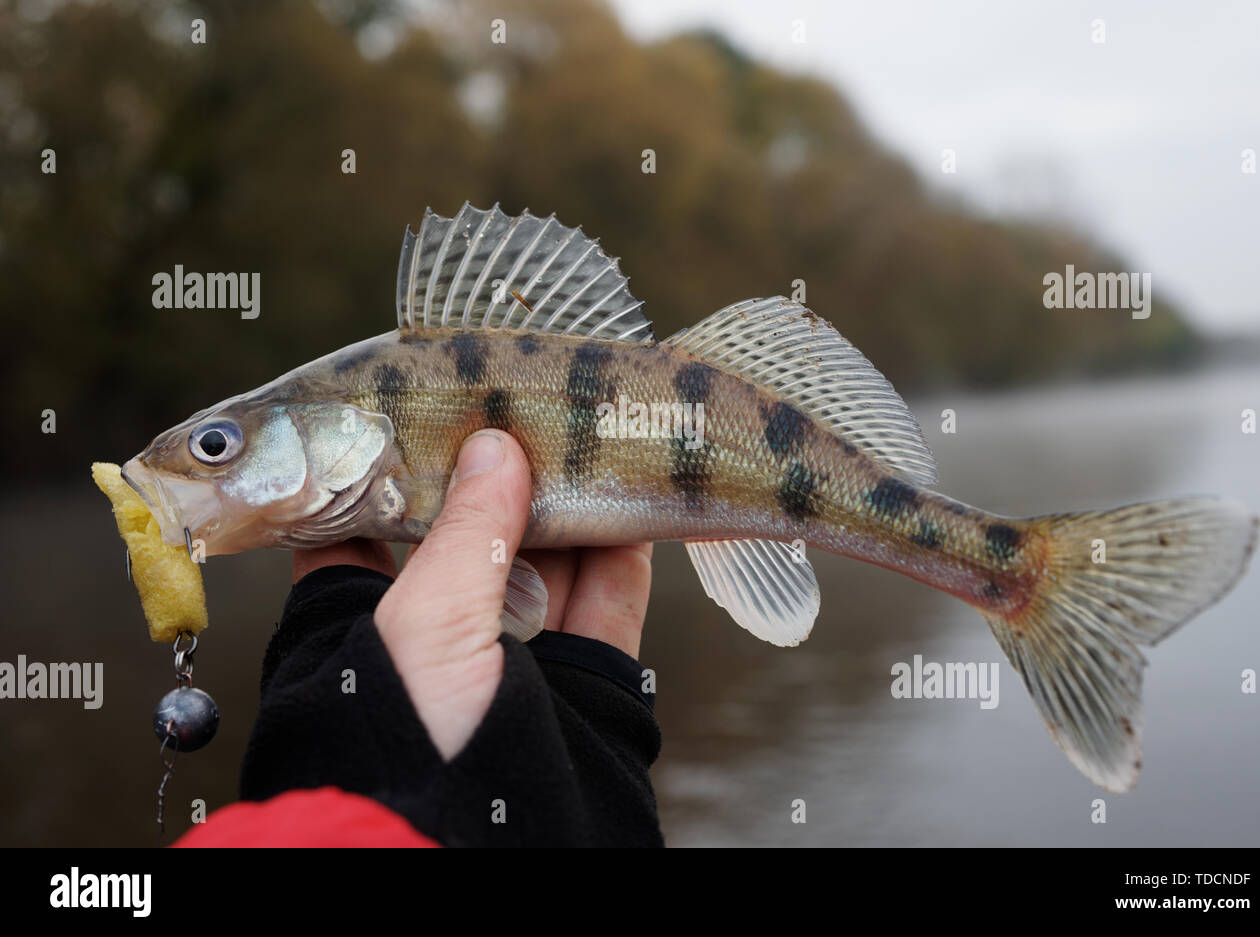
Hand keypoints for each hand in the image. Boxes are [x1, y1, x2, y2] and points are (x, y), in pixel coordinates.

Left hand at [290, 429, 652, 759]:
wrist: (473, 855)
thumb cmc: (405, 741)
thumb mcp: (423, 623)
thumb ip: (466, 532)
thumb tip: (497, 449)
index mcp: (363, 622)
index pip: (372, 526)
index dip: (404, 467)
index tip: (436, 411)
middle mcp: (439, 638)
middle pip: (475, 536)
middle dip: (506, 476)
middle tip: (534, 412)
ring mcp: (516, 659)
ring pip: (550, 562)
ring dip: (573, 502)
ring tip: (592, 436)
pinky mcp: (583, 683)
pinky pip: (608, 602)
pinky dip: (624, 550)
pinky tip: (633, 497)